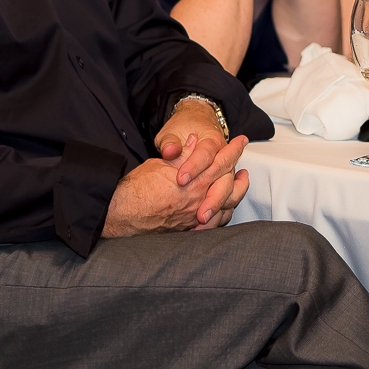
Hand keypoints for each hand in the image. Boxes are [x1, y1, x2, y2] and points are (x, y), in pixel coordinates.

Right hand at [100, 100, 249, 236]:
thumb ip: (183, 154)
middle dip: (240, 172)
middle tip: (245, 164)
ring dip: (237, 192)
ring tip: (241, 182)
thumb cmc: (137, 189)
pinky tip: (226, 207)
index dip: (234, 149)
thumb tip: (195, 142)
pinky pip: (217, 222)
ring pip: (228, 205)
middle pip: (230, 185)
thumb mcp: (161, 164)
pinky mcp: (190, 227)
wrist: (123, 214)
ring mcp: (196, 216)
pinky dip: (225, 212)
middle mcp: (199, 200)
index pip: (222, 162)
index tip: (242, 140)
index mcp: (194, 182)